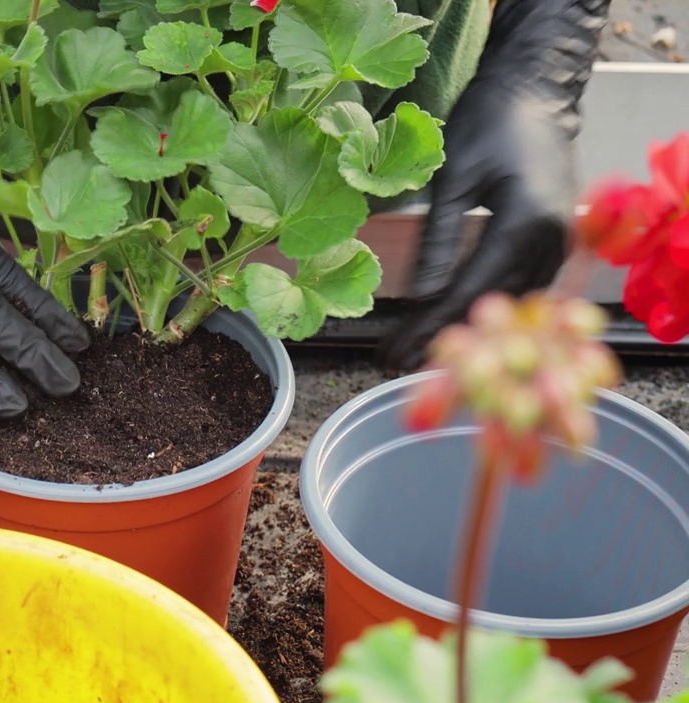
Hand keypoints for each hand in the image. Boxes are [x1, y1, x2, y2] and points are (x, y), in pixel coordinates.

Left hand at [377, 0, 609, 372]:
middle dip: (439, 338)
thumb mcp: (454, 176)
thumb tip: (420, 294)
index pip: (469, 290)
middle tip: (393, 361)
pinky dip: (483, 308)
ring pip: (506, 304)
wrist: (536, 94)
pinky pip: (518, 289)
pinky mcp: (552, 243)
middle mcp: (549, 241)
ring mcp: (556, 244)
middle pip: (488, 306)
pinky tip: (450, 325)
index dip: (430, 326)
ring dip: (462, 329)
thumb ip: (439, 238)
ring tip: (414, 352)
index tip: (394, 351)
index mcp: (524, 222)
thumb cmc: (489, 124)